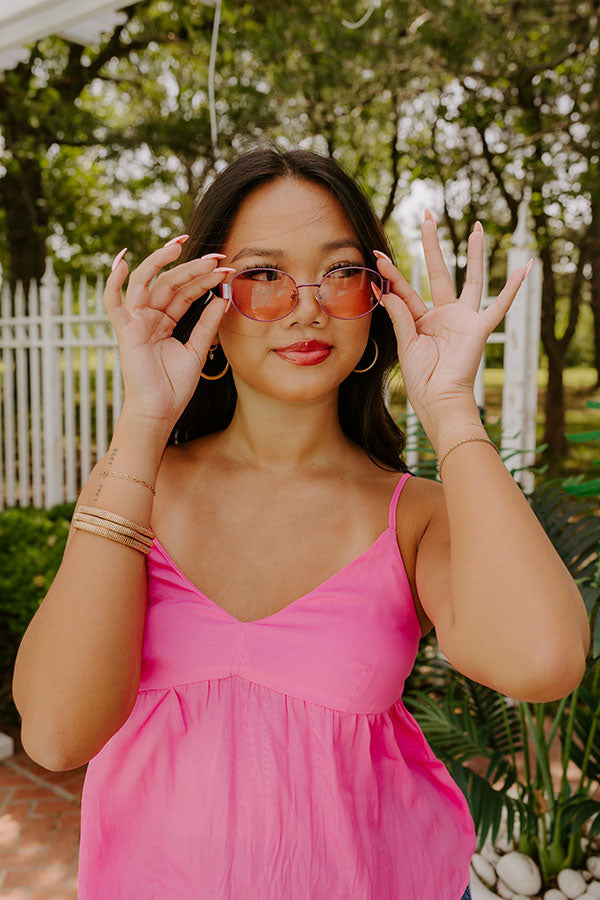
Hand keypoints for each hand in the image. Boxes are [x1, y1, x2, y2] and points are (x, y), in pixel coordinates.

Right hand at [103, 238, 233, 431]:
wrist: (160, 411)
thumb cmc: (174, 387)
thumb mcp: (197, 350)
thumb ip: (207, 324)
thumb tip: (222, 297)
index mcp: (165, 321)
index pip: (184, 292)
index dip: (204, 279)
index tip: (225, 269)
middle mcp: (149, 317)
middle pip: (170, 283)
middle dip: (192, 268)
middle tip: (217, 257)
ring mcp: (135, 321)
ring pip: (147, 283)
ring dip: (162, 263)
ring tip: (180, 246)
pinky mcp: (124, 330)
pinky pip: (113, 302)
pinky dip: (113, 281)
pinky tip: (123, 261)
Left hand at [374, 212, 531, 432]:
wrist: (438, 398)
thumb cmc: (421, 377)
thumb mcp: (405, 343)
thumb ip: (398, 314)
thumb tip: (384, 288)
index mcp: (422, 319)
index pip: (406, 289)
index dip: (391, 273)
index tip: (377, 256)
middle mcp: (444, 314)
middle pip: (439, 271)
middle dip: (432, 245)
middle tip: (427, 216)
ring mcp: (464, 318)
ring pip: (472, 279)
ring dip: (473, 254)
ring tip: (476, 228)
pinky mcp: (480, 328)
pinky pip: (500, 305)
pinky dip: (514, 287)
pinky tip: (526, 267)